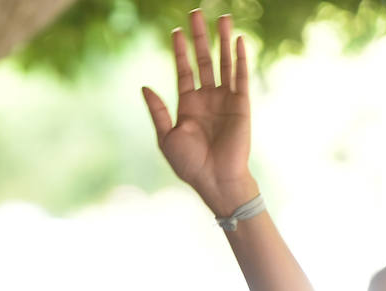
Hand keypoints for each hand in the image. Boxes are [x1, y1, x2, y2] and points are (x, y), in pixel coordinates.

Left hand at [141, 12, 256, 214]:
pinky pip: (241, 76)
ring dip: (223, 41)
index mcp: (188, 105)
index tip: (176, 31)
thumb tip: (144, 86)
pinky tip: (238, 40)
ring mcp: (225, 99)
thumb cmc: (189, 164)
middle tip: (196, 13)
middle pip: (204, 60)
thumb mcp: (167, 137)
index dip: (181, 51)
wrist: (215, 180)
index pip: (184, 70)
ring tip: (222, 18)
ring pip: (223, 63)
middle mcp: (207, 98)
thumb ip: (157, 111)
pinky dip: (240, 58)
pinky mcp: (241, 104)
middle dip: (200, 37)